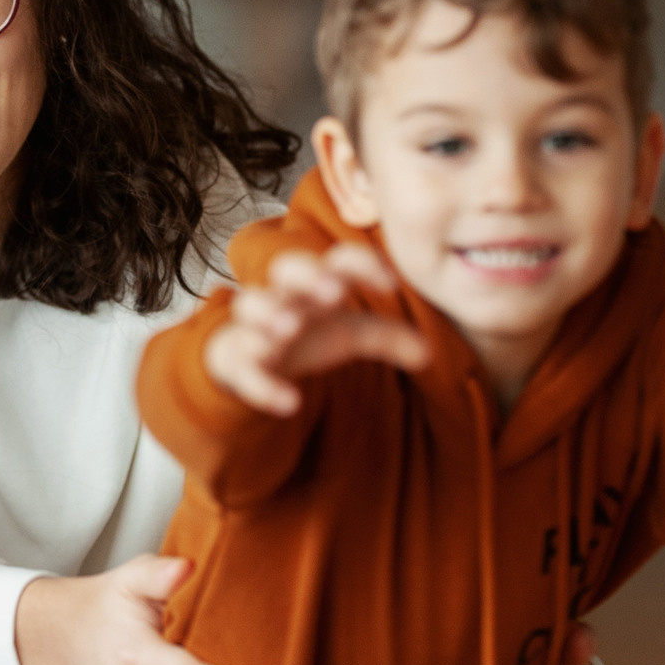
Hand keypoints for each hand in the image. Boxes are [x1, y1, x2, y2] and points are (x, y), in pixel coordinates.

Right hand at [205, 244, 431, 414]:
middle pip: (286, 268)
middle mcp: (284, 296)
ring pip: (250, 306)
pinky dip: (263, 386)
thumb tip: (428, 354)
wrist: (249, 357)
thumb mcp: (348, 333)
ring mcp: (255, 325)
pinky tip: (289, 403)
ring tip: (287, 329)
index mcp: (316, 283)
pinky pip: (243, 368)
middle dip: (306, 275)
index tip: (389, 284)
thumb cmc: (306, 334)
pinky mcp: (236, 359)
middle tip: (332, 293)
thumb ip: (387, 338)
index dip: (362, 264)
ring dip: (267, 314)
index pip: (338, 260)